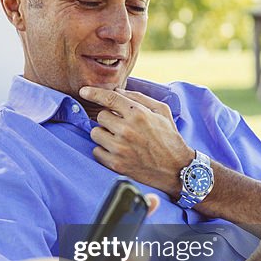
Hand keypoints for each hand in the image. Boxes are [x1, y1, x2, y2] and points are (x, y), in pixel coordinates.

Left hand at [79, 86, 193, 195]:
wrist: (176, 169)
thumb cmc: (169, 137)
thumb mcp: (161, 111)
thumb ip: (139, 98)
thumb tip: (117, 90)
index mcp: (138, 114)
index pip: (109, 98)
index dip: (94, 93)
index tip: (84, 91)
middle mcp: (127, 130)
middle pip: (101, 116)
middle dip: (109, 119)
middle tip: (121, 126)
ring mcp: (120, 148)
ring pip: (95, 133)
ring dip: (104, 134)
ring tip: (119, 139)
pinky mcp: (115, 164)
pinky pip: (96, 151)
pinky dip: (103, 150)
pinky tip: (117, 151)